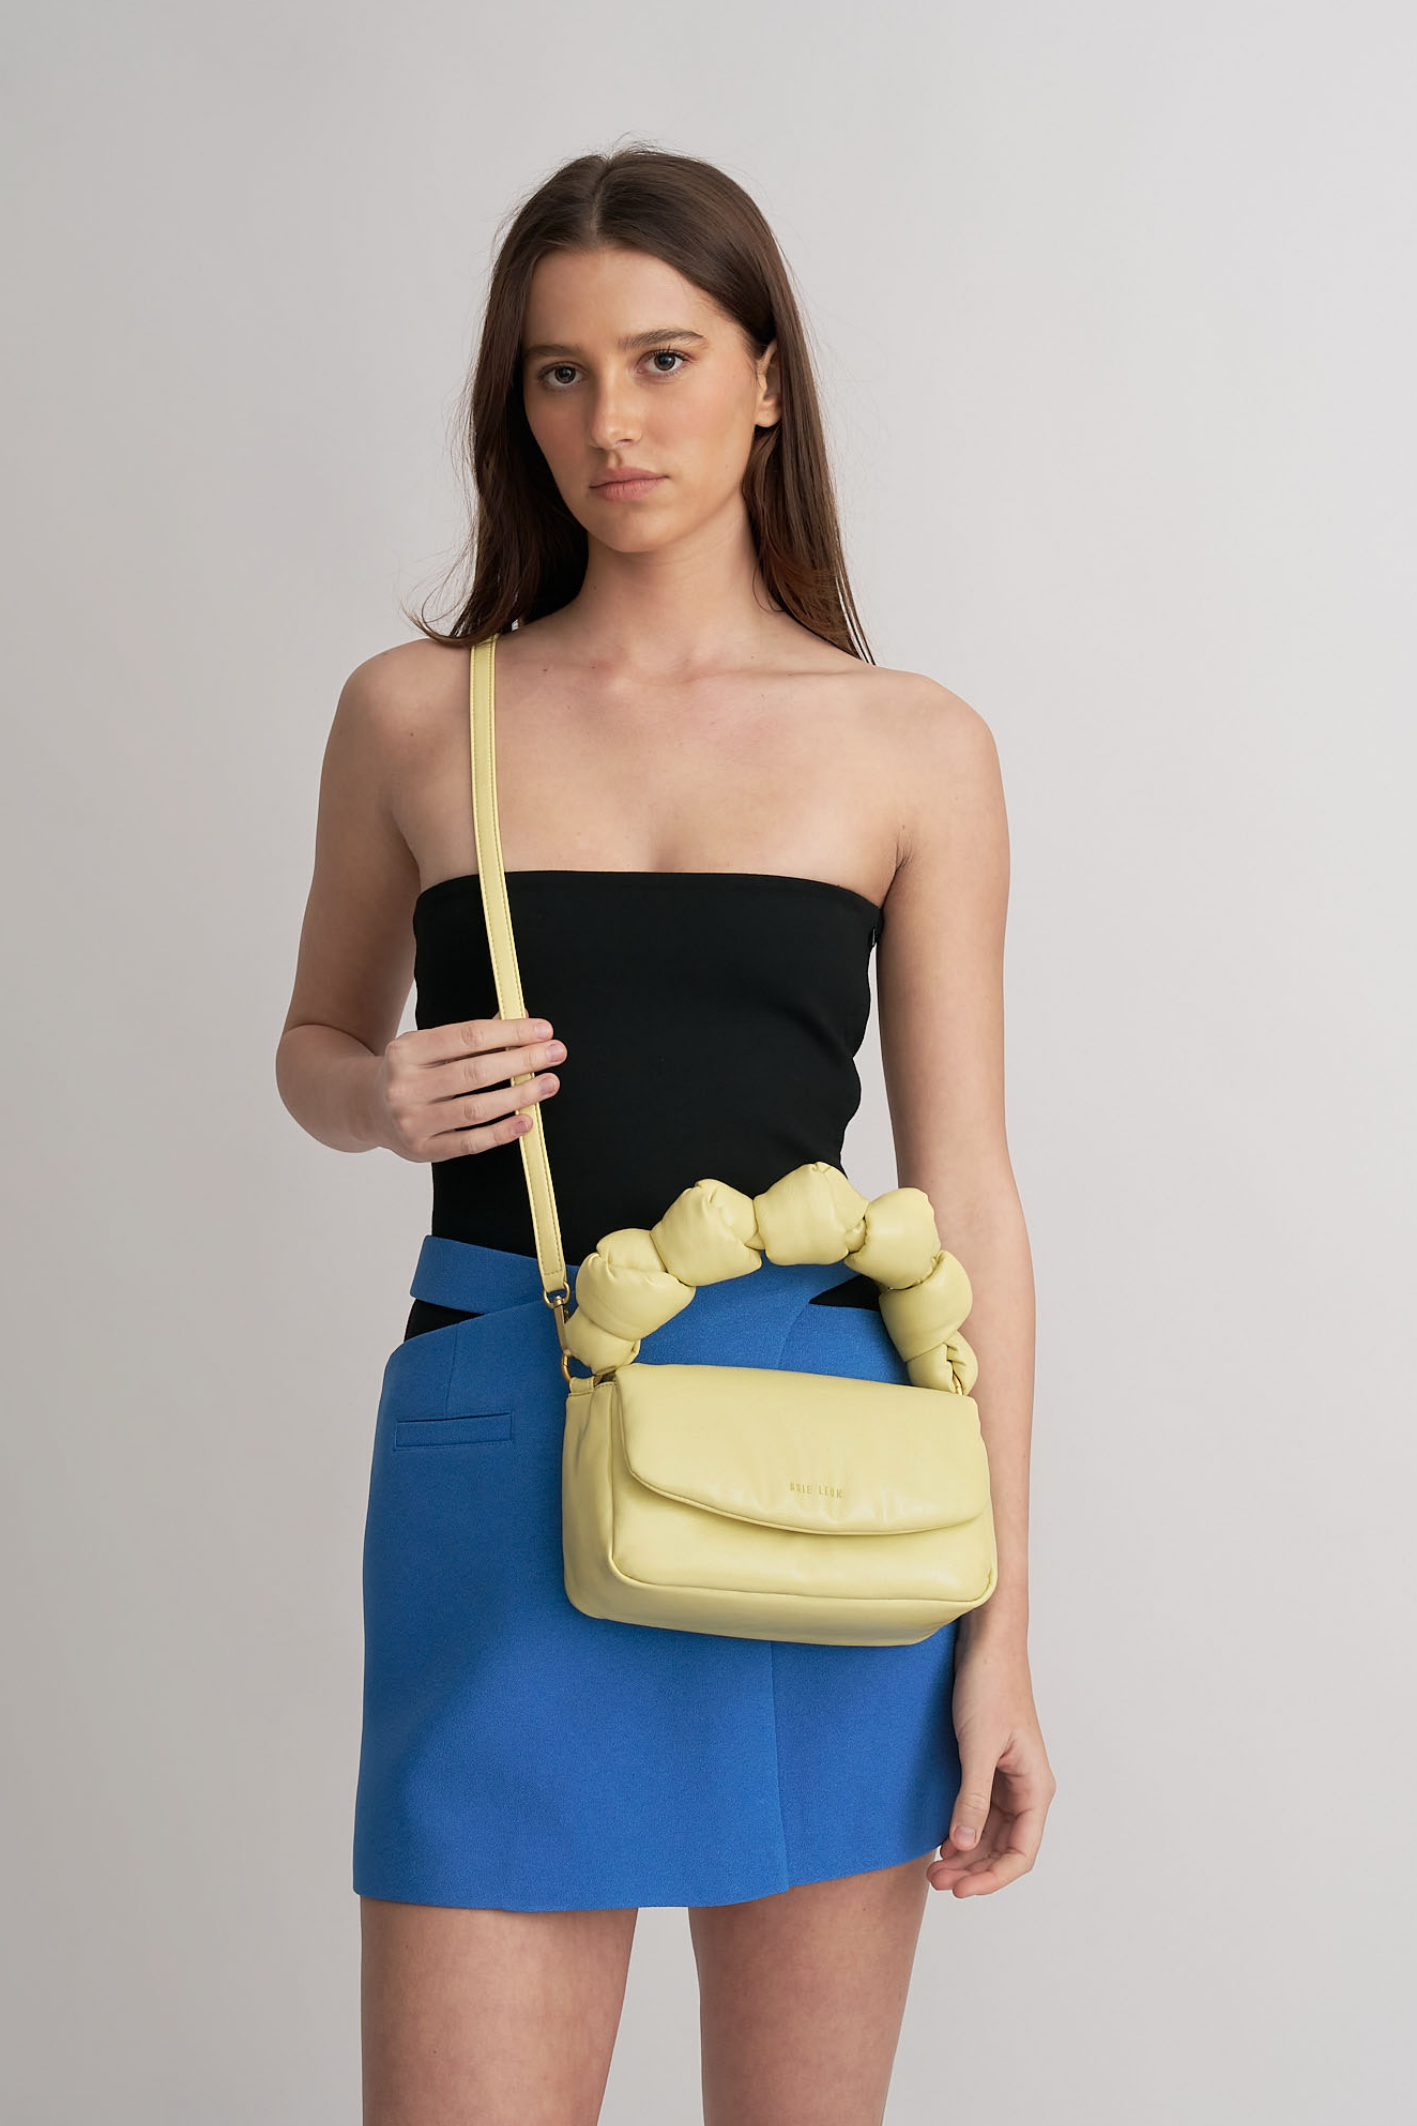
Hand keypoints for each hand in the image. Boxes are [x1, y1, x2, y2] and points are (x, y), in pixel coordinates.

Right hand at [369, 1014, 565, 1161]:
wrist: (367, 1109)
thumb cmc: (409, 1072)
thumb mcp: (428, 1046)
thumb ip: (471, 1036)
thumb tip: (521, 1018)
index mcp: (406, 1050)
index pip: (468, 1036)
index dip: (510, 1031)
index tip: (542, 1029)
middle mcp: (405, 1086)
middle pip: (475, 1071)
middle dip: (522, 1060)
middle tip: (554, 1053)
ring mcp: (412, 1121)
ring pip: (476, 1109)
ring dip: (520, 1096)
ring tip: (548, 1083)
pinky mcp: (423, 1150)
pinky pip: (470, 1142)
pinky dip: (502, 1133)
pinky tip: (526, 1121)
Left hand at [929, 1626, 1054, 1897]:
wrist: (985, 1642)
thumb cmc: (990, 1686)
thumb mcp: (978, 1747)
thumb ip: (972, 1799)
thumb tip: (965, 1848)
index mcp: (1036, 1787)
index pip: (1022, 1852)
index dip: (992, 1878)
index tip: (960, 1889)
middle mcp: (1026, 1788)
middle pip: (1005, 1848)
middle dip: (974, 1870)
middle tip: (935, 1880)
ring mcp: (1008, 1778)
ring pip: (991, 1833)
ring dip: (967, 1854)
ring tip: (934, 1868)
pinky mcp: (989, 1765)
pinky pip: (980, 1812)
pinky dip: (963, 1830)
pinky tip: (941, 1840)